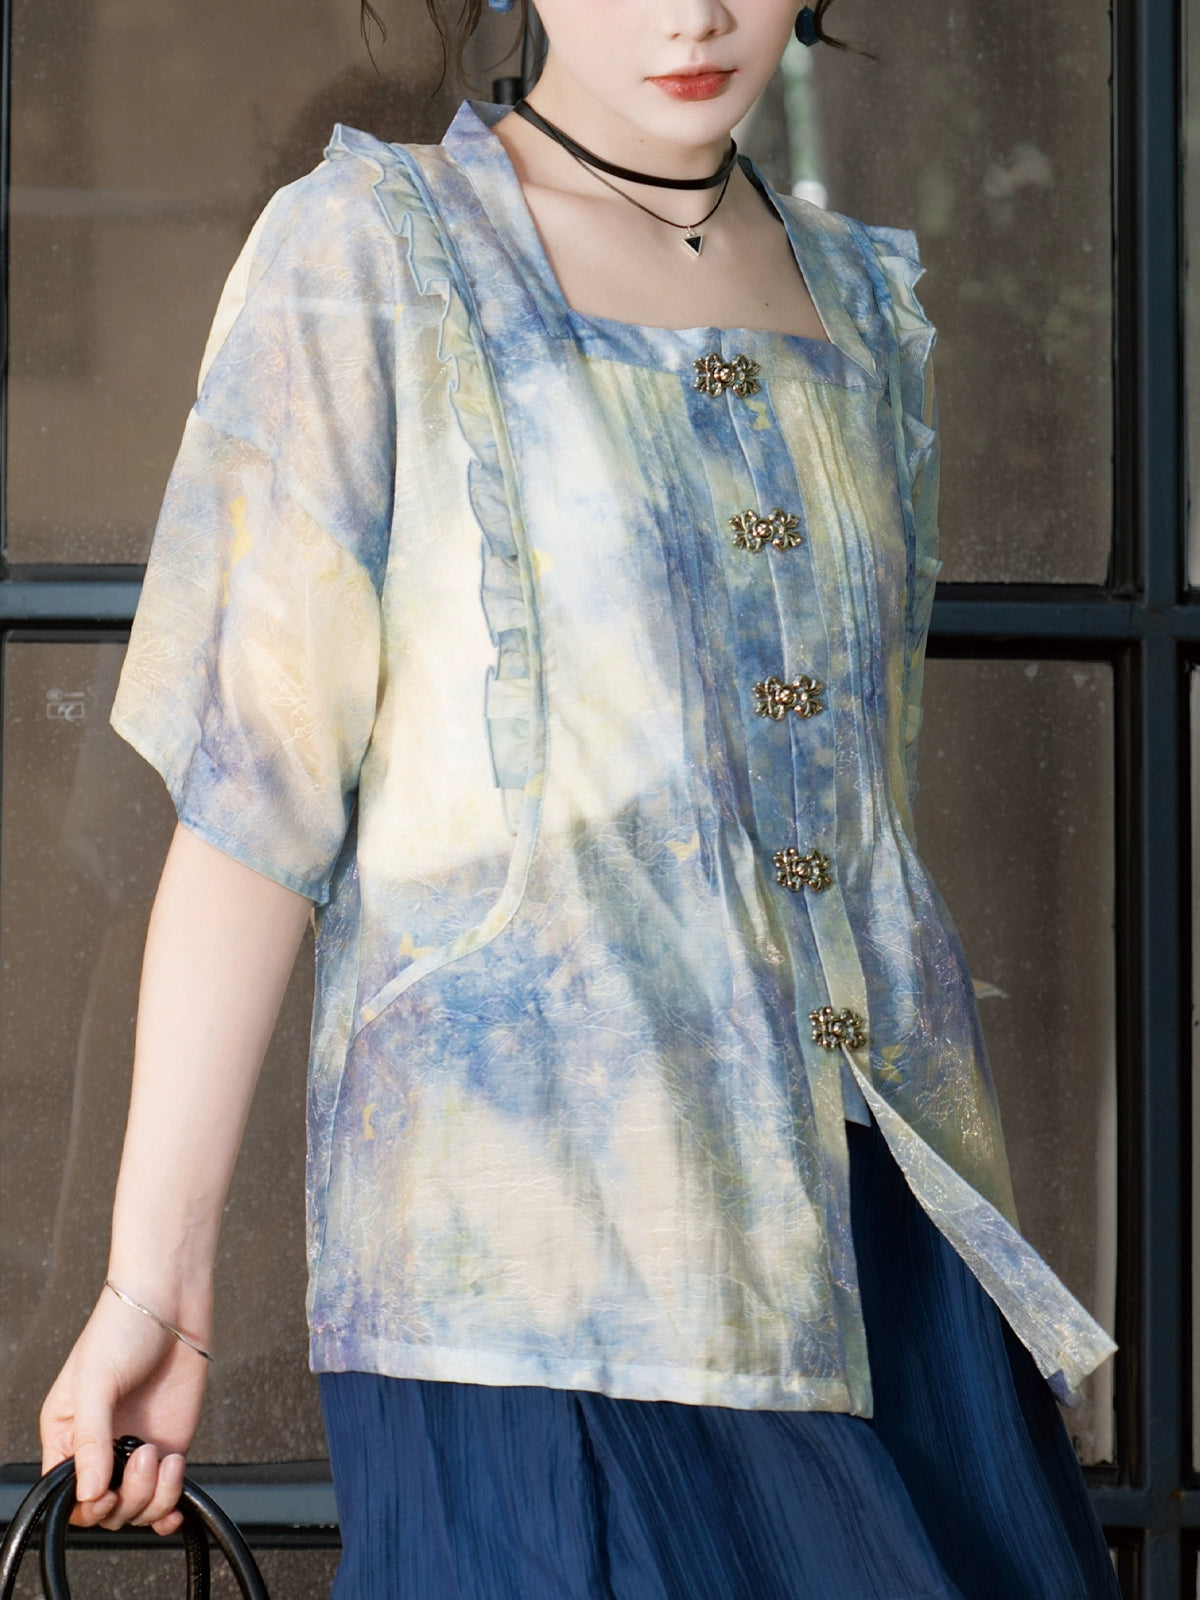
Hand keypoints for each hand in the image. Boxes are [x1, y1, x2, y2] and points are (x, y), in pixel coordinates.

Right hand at [39, 1287, 209, 1534]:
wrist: (171, 1299)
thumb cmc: (121, 1327)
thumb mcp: (95, 1381)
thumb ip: (90, 1440)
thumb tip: (87, 1491)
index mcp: (67, 1433)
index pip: (64, 1495)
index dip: (86, 1503)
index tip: (105, 1490)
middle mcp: (101, 1446)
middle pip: (104, 1509)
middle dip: (126, 1496)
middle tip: (143, 1459)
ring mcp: (136, 1448)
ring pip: (137, 1506)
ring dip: (152, 1494)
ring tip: (160, 1455)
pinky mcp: (170, 1443)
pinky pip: (168, 1491)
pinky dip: (173, 1500)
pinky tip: (176, 1479)